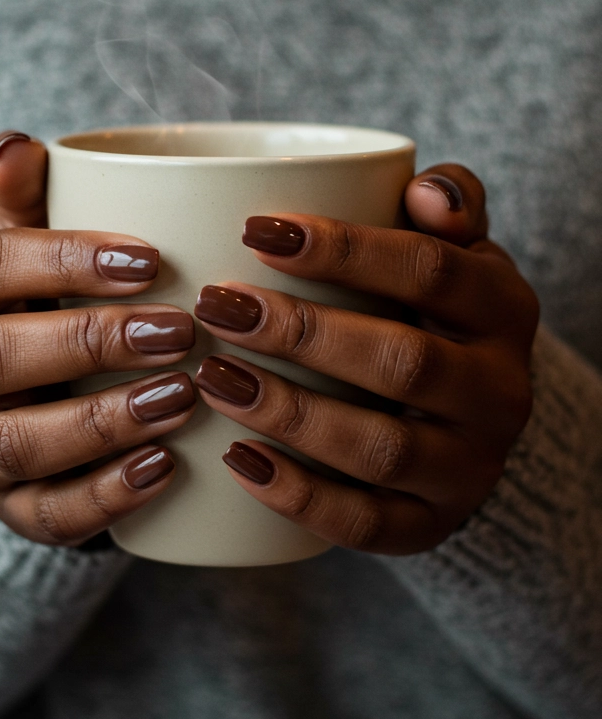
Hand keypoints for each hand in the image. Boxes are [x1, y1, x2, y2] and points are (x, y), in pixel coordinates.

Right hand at [0, 132, 195, 546]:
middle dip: (90, 342)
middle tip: (180, 331)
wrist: (35, 395)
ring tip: (183, 398)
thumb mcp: (32, 242)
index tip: (149, 258)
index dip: (63, 261)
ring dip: (104, 422)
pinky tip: (168, 468)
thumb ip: (27, 197)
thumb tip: (15, 146)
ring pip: (17, 443)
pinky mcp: (5, 508)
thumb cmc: (42, 298)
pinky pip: (47, 513)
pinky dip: (109, 495)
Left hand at [194, 165, 538, 555]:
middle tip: (218, 307)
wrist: (467, 416)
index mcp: (505, 308)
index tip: (256, 230)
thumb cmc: (434, 309)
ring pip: (382, 449)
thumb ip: (445, 200)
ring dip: (291, 414)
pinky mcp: (432, 527)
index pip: (431, 271)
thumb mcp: (453, 248)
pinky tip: (236, 460)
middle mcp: (502, 392)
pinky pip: (366, 525)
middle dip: (303, 334)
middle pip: (404, 363)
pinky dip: (299, 497)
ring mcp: (471, 468)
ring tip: (214, 378)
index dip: (345, 250)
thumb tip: (423, 191)